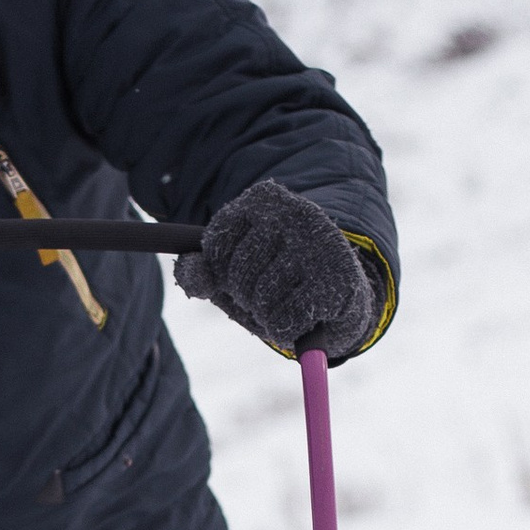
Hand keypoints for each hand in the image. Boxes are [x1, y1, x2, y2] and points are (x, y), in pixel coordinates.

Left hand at [176, 179, 378, 361]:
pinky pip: (285, 321)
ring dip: (266, 316)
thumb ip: (201, 272)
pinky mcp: (340, 280)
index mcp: (264, 198)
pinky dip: (285, 331)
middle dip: (245, 296)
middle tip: (268, 293)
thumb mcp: (231, 273)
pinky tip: (303, 317)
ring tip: (287, 304)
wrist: (342, 294)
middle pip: (238, 273)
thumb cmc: (278, 280)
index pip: (215, 245)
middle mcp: (295, 212)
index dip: (221, 272)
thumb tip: (188, 270)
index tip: (241, 271)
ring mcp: (322, 244)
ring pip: (261, 300)